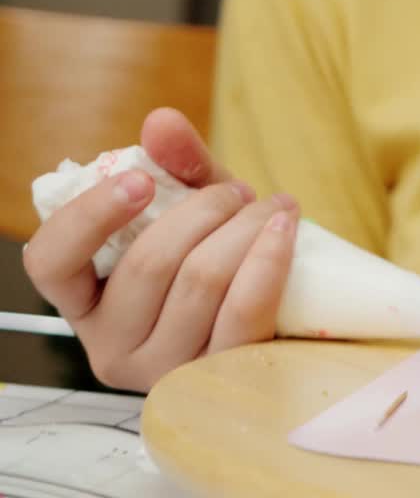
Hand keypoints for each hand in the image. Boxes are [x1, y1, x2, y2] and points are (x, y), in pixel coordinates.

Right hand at [22, 108, 298, 391]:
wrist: (283, 309)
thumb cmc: (222, 255)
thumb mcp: (193, 208)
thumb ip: (174, 165)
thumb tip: (162, 122)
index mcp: (84, 301)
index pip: (51, 261)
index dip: (90, 215)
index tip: (139, 179)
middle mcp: (112, 347)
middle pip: (150, 263)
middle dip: (205, 210)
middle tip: (240, 192)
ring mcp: (166, 370)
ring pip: (201, 281)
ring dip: (245, 228)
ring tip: (274, 209)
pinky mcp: (222, 378)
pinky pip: (245, 310)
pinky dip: (269, 259)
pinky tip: (285, 230)